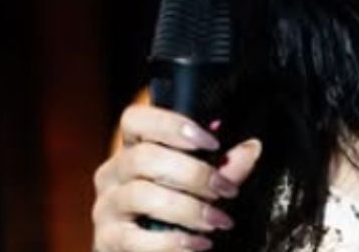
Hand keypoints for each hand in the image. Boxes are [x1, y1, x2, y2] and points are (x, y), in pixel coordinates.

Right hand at [92, 105, 262, 250]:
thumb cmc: (173, 213)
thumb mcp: (202, 187)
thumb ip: (225, 168)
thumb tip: (251, 147)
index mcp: (133, 149)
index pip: (135, 119)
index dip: (173, 124)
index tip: (213, 142)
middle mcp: (113, 173)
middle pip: (144, 157)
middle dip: (194, 173)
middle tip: (226, 190)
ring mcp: (106, 207)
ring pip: (141, 194)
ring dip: (188, 209)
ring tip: (217, 221)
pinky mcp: (108, 240)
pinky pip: (136, 238)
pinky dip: (173, 241)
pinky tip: (198, 244)